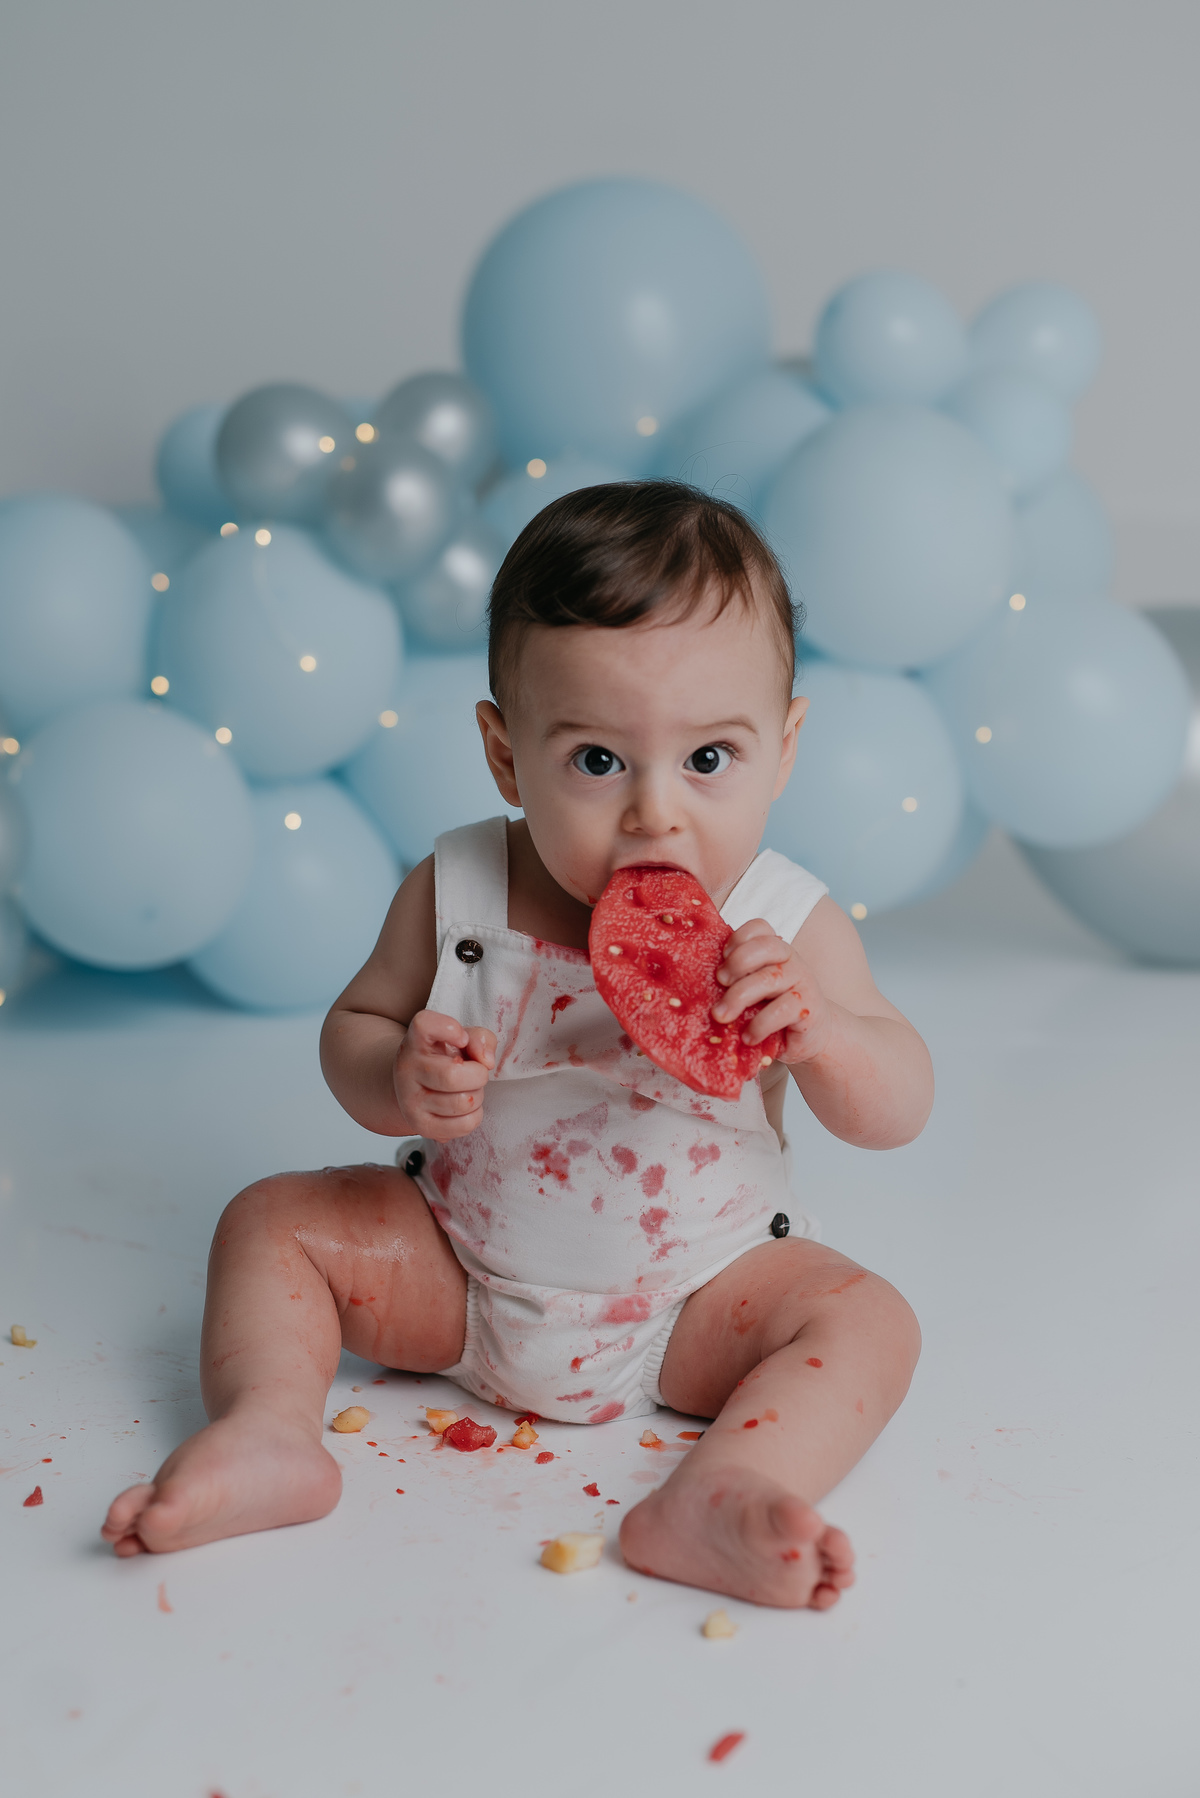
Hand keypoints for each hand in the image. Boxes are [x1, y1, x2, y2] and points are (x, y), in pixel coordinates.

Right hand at [393, 1011, 496, 1139]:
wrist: (413, 1087)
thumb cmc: (444, 1058)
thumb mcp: (462, 1039)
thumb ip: (480, 1039)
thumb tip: (486, 1061)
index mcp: (416, 1040)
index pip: (424, 1025)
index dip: (448, 1028)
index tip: (462, 1038)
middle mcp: (407, 1068)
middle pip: (453, 1075)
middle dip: (478, 1075)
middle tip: (475, 1073)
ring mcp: (410, 1099)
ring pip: (463, 1103)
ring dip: (477, 1097)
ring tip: (467, 1090)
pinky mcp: (420, 1125)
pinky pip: (464, 1125)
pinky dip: (475, 1117)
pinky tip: (464, 1109)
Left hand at [713, 918, 832, 1065]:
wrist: (812, 1037)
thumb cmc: (772, 1010)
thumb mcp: (752, 990)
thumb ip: (734, 980)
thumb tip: (690, 985)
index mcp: (775, 950)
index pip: (760, 928)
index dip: (738, 938)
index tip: (721, 958)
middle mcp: (791, 960)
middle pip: (766, 947)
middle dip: (737, 963)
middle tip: (720, 982)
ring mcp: (802, 982)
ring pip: (770, 979)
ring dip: (739, 997)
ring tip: (721, 1016)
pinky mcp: (808, 1008)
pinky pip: (782, 1010)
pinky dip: (760, 1024)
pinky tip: (748, 1036)